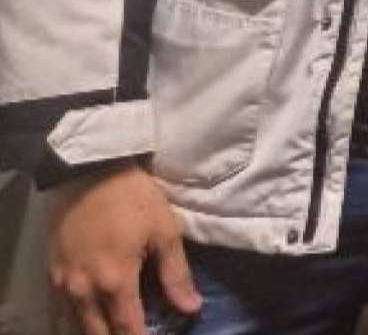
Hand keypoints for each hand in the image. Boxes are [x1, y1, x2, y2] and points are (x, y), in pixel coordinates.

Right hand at [47, 163, 199, 334]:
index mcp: (115, 281)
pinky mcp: (53, 272)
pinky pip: (64, 309)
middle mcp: (84, 290)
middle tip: (139, 331)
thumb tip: (191, 308)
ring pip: (79, 325)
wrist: (88, 171)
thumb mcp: (165, 231)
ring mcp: (64, 283)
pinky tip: (98, 314)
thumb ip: (176, 275)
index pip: (128, 328)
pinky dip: (81, 318)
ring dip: (99, 330)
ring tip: (121, 325)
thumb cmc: (133, 198)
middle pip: (99, 333)